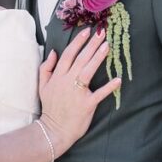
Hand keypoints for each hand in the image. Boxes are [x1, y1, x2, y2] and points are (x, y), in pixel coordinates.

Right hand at [38, 27, 121, 155]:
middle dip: (91, 45)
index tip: (86, 31)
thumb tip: (53, 52)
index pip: (68, 55)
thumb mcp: (43, 86)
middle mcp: (67, 81)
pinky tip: (117, 79)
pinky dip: (108, 87)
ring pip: (88, 71)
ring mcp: (77, 92)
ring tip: (107, 46)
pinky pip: (99, 94)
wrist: (53, 129)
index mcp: (57, 76)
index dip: (77, 42)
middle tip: (102, 32)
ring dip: (98, 58)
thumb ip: (46, 68)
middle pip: (80, 59)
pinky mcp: (87, 104)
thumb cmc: (50, 107)